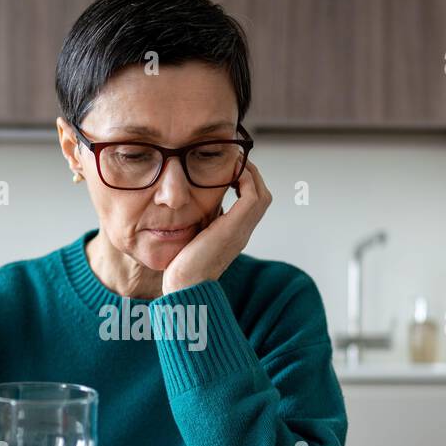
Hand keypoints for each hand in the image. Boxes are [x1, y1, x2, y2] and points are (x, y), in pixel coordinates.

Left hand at [162, 160, 271, 295]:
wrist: (184, 285)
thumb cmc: (183, 267)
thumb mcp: (193, 238)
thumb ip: (200, 222)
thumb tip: (192, 206)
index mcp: (235, 234)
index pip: (252, 203)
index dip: (245, 183)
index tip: (229, 169)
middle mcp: (243, 232)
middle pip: (262, 196)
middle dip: (250, 174)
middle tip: (234, 160)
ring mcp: (241, 230)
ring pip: (261, 194)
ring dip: (250, 174)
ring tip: (234, 161)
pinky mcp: (235, 227)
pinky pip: (252, 196)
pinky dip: (245, 180)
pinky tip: (230, 172)